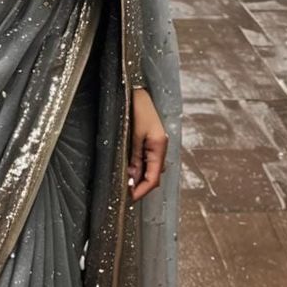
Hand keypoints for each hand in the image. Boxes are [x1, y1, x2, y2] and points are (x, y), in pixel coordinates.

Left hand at [128, 84, 167, 200]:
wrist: (135, 89)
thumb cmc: (135, 108)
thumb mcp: (133, 134)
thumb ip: (135, 157)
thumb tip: (132, 178)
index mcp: (159, 147)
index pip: (154, 178)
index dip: (143, 190)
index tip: (130, 198)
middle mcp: (160, 147)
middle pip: (153, 175)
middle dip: (141, 186)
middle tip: (126, 194)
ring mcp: (156, 144)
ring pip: (150, 168)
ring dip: (140, 177)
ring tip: (125, 184)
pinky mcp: (151, 139)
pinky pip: (147, 159)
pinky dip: (139, 167)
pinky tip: (129, 169)